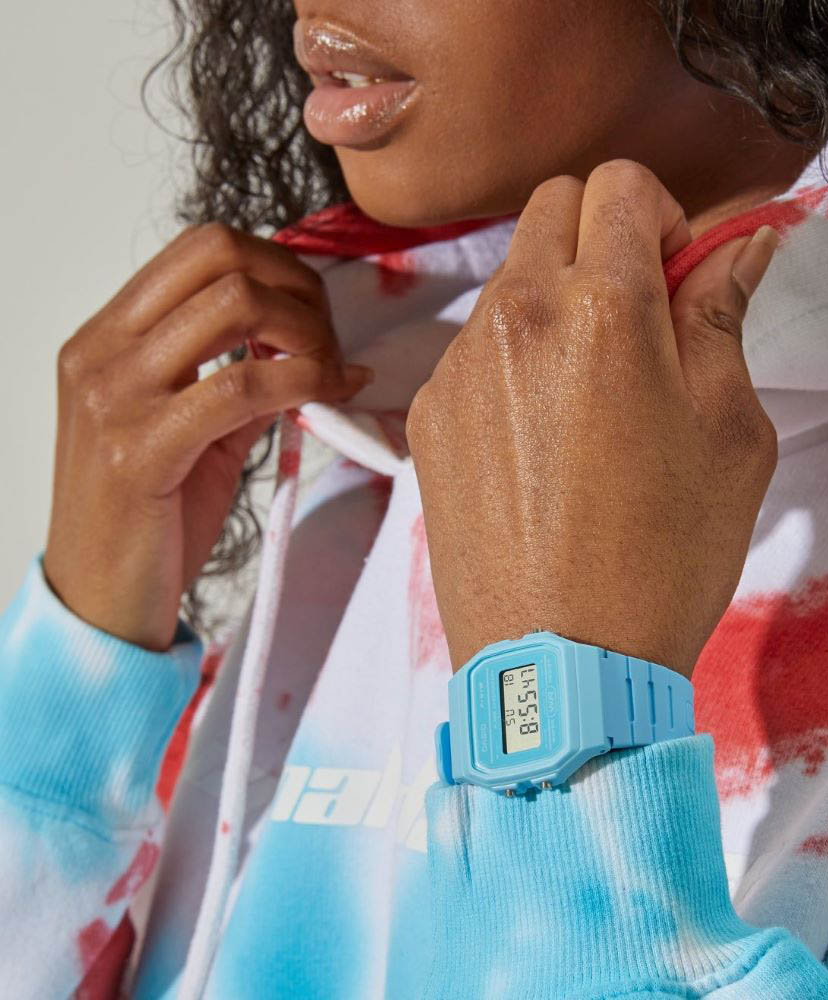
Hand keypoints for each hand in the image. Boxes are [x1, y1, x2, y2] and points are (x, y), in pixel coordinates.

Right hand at [44, 223, 371, 651]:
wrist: (100, 602)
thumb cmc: (146, 521)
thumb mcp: (191, 433)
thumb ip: (238, 383)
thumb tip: (309, 350)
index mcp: (106, 338)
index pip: (201, 248)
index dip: (278, 267)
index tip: (315, 318)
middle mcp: (101, 352)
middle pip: (221, 256)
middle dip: (299, 291)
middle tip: (330, 346)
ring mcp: (114, 395)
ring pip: (236, 305)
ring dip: (309, 333)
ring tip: (330, 376)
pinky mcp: (142, 447)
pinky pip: (245, 385)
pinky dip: (307, 380)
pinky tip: (332, 396)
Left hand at [405, 159, 778, 677]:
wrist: (559, 665)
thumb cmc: (659, 558)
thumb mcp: (728, 433)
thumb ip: (721, 317)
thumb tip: (736, 245)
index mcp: (601, 310)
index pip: (619, 184)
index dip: (662, 216)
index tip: (677, 272)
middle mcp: (514, 320)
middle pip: (552, 208)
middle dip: (602, 237)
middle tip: (640, 316)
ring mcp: (458, 369)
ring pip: (509, 280)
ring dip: (555, 302)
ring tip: (589, 395)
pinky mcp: (429, 417)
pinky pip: (474, 349)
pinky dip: (513, 360)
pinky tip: (541, 439)